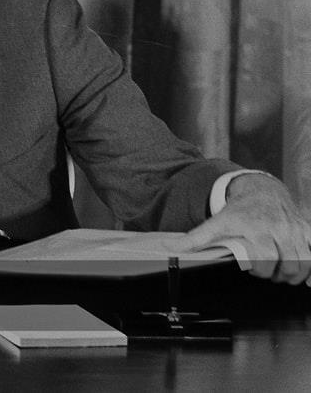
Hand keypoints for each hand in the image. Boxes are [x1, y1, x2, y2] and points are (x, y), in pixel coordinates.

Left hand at [180, 174, 310, 283]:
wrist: (261, 190)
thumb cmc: (238, 211)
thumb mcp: (215, 223)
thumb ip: (194, 239)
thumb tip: (168, 250)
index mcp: (255, 228)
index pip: (264, 258)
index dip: (260, 270)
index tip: (253, 270)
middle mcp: (278, 228)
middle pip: (288, 263)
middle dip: (278, 274)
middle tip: (269, 273)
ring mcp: (295, 229)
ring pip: (305, 260)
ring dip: (296, 273)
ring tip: (283, 273)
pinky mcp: (307, 228)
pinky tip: (307, 275)